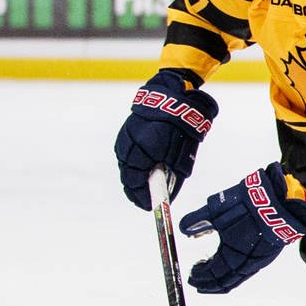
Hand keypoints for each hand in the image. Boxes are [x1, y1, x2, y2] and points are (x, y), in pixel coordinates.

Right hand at [115, 69, 216, 209]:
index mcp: (143, 153)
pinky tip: (142, 169)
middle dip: (136, 191)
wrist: (172, 98)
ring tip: (144, 187)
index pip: (136, 184)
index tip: (150, 207)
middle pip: (127, 177)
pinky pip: (126, 154)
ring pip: (125, 166)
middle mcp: (129, 146)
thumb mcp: (181, 157)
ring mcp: (124, 138)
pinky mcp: (124, 132)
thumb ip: (172, 177)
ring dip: (134, 177)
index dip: (142, 198)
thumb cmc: (181, 129)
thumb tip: (166, 196)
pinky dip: (133, 164)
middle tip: (146, 201)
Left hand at [178, 164, 305, 293]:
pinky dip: (234, 274)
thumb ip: (198, 221)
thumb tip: (184, 230)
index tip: (191, 274)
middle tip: (197, 281)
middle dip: (209, 283)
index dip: (199, 276)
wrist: (280, 201)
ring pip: (236, 279)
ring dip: (222, 280)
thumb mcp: (216, 210)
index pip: (212, 273)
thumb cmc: (248, 206)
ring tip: (211, 277)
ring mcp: (258, 261)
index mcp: (231, 255)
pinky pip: (246, 272)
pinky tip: (230, 267)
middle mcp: (245, 263)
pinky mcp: (266, 255)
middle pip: (224, 282)